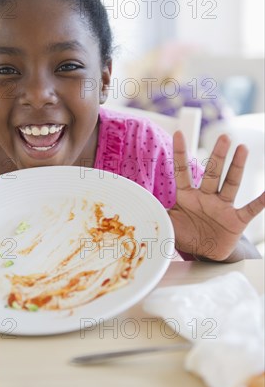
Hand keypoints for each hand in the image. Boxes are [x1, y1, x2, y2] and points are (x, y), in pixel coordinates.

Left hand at [168, 131, 264, 260]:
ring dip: (237, 167)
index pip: (183, 172)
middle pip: (212, 173)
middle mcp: (206, 197)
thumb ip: (155, 213)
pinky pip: (250, 209)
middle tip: (224, 136)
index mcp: (187, 196)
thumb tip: (134, 206)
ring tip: (242, 148)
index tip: (179, 133)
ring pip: (230, 184)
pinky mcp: (236, 220)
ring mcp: (222, 207)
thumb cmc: (186, 234)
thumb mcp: (168, 224)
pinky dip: (260, 202)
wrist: (205, 253)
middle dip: (218, 156)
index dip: (181, 153)